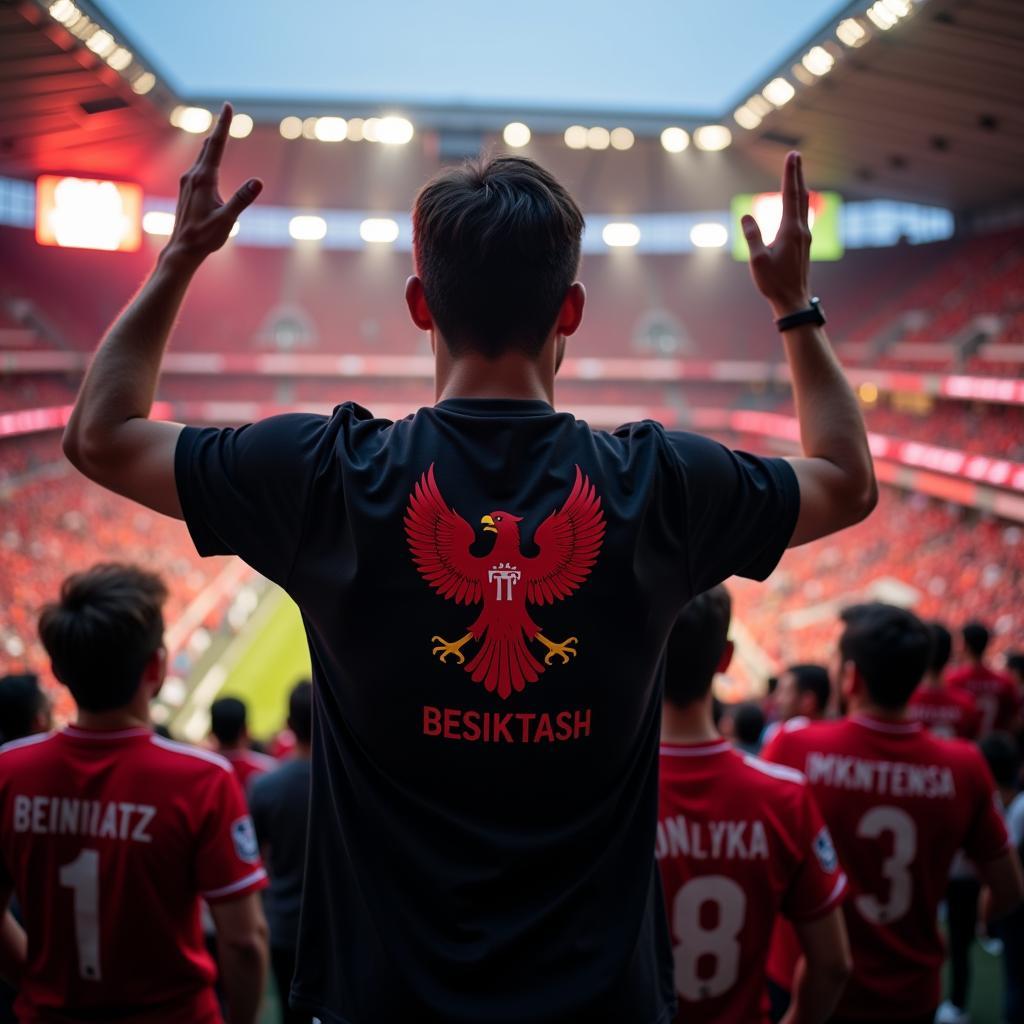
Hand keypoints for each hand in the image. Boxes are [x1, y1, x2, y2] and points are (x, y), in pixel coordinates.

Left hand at [162, 102, 262, 271]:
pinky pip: (200, 166)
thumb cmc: (205, 237)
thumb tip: (258, 182)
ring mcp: (188, 182)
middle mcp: (193, 176)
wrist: (182, 250)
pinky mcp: (187, 190)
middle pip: (208, 146)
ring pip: (203, 156)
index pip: (216, 146)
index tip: (228, 105)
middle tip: (227, 110)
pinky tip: (209, 158)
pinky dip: (208, 156)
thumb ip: (242, 199)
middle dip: (220, 128)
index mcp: (204, 179)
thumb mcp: (227, 220)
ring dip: (213, 142)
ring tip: (219, 130)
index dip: (223, 125)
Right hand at [742, 151, 810, 318]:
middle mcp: (800, 230)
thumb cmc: (773, 283)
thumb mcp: (757, 261)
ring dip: (799, 186)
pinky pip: (802, 216)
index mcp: (789, 231)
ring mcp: (804, 237)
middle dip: (796, 175)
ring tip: (797, 173)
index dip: (790, 174)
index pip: (789, 195)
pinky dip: (799, 202)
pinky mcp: (803, 244)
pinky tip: (798, 202)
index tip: (792, 156)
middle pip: (800, 195)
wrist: (793, 300)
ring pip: (803, 205)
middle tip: (795, 156)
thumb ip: (752, 237)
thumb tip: (746, 216)